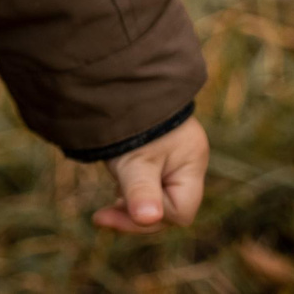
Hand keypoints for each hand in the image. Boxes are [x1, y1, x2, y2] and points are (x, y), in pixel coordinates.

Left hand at [92, 116, 206, 232]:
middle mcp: (186, 162)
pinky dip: (132, 190)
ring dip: (132, 203)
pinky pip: (149, 181)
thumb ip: (141, 190)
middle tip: (101, 216)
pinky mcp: (155, 150)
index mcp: (192, 164)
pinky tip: (116, 192)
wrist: (119, 75)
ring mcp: (172, 155)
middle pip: (168, 207)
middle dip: (136, 214)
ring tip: (106, 209)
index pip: (179, 212)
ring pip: (156, 195)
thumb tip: (148, 218)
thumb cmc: (131, 117)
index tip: (109, 211)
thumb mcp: (134, 159)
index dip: (149, 218)